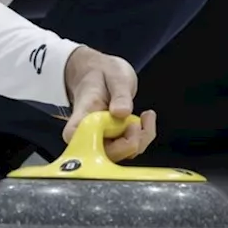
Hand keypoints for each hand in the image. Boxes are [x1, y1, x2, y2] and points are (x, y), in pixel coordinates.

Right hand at [62, 46, 156, 160]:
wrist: (99, 73)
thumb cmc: (102, 74)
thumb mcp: (115, 76)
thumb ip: (119, 94)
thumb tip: (122, 112)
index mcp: (82, 120)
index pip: (84, 145)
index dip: (108, 144)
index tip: (127, 124)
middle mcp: (88, 136)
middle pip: (109, 154)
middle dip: (132, 141)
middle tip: (140, 120)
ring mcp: (101, 140)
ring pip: (123, 153)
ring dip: (141, 137)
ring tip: (146, 116)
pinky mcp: (114, 141)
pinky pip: (131, 147)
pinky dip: (143, 135)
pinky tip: (146, 118)